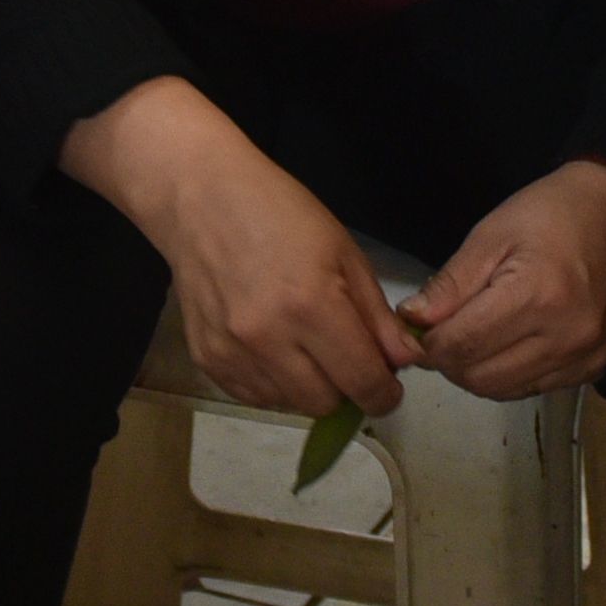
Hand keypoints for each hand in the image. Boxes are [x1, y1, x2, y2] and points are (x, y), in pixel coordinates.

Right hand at [72, 82, 409, 419]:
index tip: (387, 387)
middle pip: (325, 405)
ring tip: (304, 345)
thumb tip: (405, 362)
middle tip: (344, 358)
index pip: (362, 382)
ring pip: (289, 405)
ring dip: (308, 387)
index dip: (384, 393)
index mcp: (312, 306)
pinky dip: (273, 384)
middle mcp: (269, 339)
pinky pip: (254, 397)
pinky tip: (273, 348)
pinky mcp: (206, 361)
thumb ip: (377, 317)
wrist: (201, 199)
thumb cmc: (281, 214)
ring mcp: (232, 353)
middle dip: (345, 389)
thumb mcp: (344, 254)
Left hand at [397, 161, 605, 398]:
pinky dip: (506, 374)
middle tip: (440, 333)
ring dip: (475, 372)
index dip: (428, 343)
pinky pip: (532, 388)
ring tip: (470, 337)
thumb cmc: (549, 214)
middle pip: (479, 377)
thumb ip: (449, 285)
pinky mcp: (594, 367)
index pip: (461, 345)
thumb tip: (411, 322)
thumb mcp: (490, 236)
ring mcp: (584, 356)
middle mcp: (565, 335)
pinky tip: (503, 344)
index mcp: (537, 295)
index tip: (415, 329)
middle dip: (448, 361)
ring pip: (503, 390)